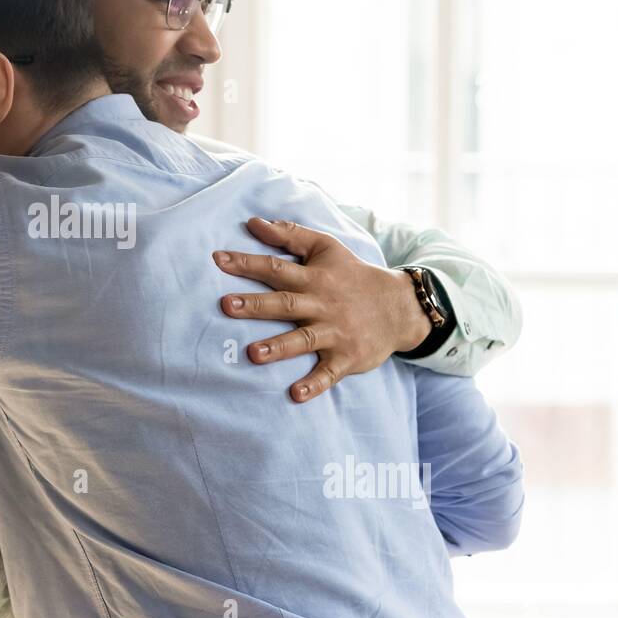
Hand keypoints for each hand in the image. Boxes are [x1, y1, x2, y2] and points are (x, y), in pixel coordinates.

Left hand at [213, 217, 430, 403]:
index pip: (276, 268)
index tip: (218, 259)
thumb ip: (289, 234)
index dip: (247, 263)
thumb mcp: (326, 248)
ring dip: (279, 347)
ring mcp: (336, 333)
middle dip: (256, 305)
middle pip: (285, 304)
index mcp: (314, 278)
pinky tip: (295, 394)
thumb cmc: (353, 275)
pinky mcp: (347, 357)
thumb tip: (253, 223)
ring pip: (304, 339)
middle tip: (226, 305)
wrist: (399, 306)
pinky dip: (315, 384)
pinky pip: (329, 373)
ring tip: (253, 354)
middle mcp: (322, 305)